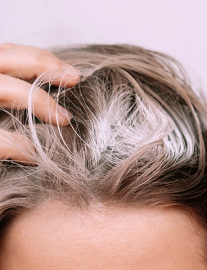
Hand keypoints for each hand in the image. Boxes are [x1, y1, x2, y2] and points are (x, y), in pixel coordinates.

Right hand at [0, 43, 78, 162]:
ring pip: (4, 88)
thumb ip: (5, 92)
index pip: (5, 52)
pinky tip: (34, 155)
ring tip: (64, 119)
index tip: (70, 72)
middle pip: (5, 58)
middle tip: (73, 80)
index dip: (40, 59)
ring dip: (39, 101)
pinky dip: (20, 145)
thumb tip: (42, 90)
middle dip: (44, 66)